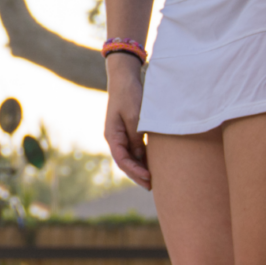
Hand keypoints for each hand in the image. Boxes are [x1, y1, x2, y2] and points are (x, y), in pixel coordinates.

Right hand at [104, 57, 148, 187]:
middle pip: (125, 162)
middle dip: (137, 175)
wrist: (125, 78)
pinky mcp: (129, 131)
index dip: (135, 170)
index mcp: (112, 135)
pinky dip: (143, 158)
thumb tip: (140, 155)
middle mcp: (115, 138)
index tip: (148, 177)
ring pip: (130, 157)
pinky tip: (153, 164)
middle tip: (152, 186)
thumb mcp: (135, 116)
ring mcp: (121, 135)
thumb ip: (136, 137)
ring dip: (140, 168)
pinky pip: (135, 149)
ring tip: (154, 180)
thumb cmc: (129, 95)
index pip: (122, 160)